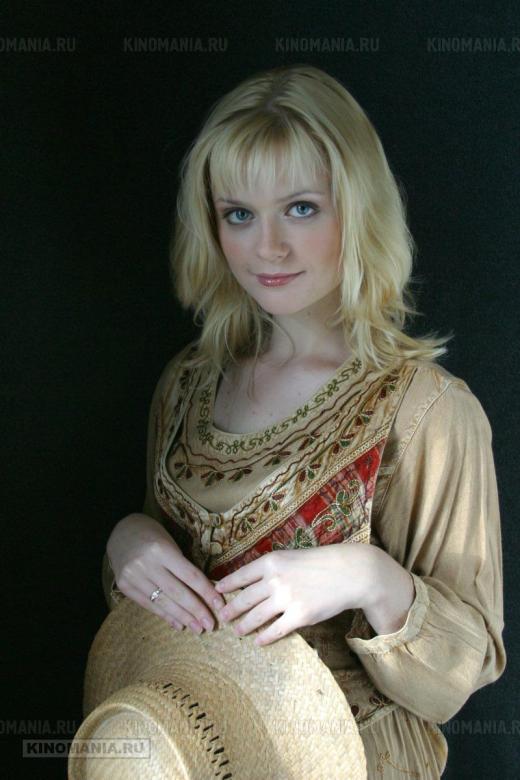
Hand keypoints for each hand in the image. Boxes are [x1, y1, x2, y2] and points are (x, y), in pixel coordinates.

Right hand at [106, 513, 225, 633]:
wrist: (120, 531)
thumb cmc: (153, 535)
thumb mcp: (170, 543)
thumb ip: (183, 566)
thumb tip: (203, 593)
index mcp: (162, 550)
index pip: (190, 575)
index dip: (206, 592)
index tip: (219, 605)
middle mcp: (147, 564)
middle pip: (177, 592)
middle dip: (196, 610)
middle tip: (210, 625)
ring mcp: (133, 576)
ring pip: (163, 602)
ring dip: (183, 617)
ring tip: (197, 628)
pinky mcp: (124, 586)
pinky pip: (148, 605)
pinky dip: (165, 615)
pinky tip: (178, 624)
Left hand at [214, 543, 378, 645]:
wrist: (349, 572)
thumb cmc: (320, 562)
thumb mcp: (291, 557)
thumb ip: (272, 568)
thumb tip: (252, 581)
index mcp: (271, 562)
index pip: (241, 575)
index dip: (227, 585)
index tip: (217, 591)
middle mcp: (275, 580)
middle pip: (244, 599)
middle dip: (231, 610)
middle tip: (222, 617)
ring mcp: (286, 599)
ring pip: (256, 617)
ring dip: (244, 626)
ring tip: (238, 631)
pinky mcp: (299, 616)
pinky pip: (275, 631)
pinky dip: (264, 638)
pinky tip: (259, 642)